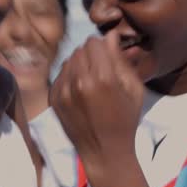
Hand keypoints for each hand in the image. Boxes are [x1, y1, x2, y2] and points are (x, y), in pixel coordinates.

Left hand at [50, 31, 143, 177]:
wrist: (103, 151)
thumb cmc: (125, 120)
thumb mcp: (133, 89)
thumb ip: (121, 60)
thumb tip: (110, 35)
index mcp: (102, 79)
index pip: (94, 43)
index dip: (102, 46)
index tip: (108, 55)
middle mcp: (79, 82)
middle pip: (80, 50)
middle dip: (91, 54)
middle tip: (101, 68)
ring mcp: (63, 91)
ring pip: (68, 60)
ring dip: (79, 64)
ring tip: (91, 80)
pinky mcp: (53, 99)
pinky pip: (59, 75)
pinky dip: (69, 77)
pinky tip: (80, 90)